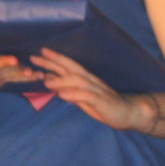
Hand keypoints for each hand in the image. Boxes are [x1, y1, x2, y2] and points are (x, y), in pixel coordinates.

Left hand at [30, 49, 144, 132]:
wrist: (128, 112)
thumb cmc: (105, 105)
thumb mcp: (83, 99)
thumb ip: (69, 91)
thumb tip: (52, 83)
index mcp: (86, 79)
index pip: (69, 66)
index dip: (55, 59)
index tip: (39, 53)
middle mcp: (91, 81)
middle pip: (71, 68)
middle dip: (54, 62)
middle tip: (36, 57)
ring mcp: (97, 90)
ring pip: (78, 80)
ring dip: (61, 80)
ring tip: (46, 82)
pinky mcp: (102, 101)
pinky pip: (87, 96)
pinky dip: (73, 94)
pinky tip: (63, 95)